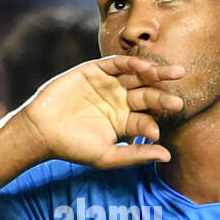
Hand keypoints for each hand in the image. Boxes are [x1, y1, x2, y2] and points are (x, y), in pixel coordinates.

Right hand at [14, 55, 183, 168]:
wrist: (42, 130)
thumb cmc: (73, 147)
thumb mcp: (107, 156)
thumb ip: (136, 155)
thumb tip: (168, 156)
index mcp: (125, 122)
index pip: (146, 120)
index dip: (152, 125)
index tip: (155, 133)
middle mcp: (120, 101)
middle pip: (148, 96)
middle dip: (163, 98)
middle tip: (178, 102)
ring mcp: (109, 85)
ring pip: (138, 77)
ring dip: (156, 74)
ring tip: (174, 75)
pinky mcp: (95, 70)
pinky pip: (117, 64)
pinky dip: (131, 64)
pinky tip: (144, 68)